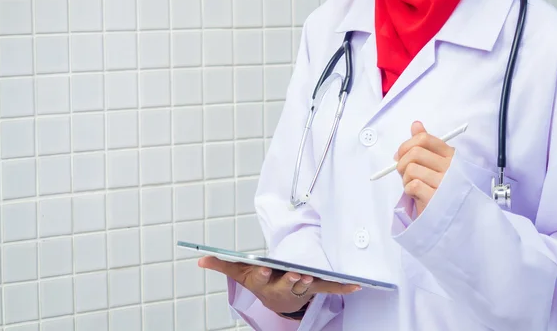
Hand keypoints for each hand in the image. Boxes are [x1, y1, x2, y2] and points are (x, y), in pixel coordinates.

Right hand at [198, 257, 359, 315]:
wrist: (275, 297)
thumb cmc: (258, 280)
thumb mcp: (239, 271)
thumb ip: (221, 263)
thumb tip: (201, 259)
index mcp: (264, 282)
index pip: (262, 277)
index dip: (263, 272)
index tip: (263, 267)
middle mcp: (281, 287)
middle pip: (286, 284)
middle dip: (291, 280)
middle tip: (297, 275)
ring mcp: (299, 289)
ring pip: (306, 287)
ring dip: (312, 283)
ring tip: (315, 278)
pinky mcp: (314, 287)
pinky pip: (329, 288)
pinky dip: (342, 287)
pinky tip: (356, 285)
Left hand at [395, 121, 454, 216]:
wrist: (451, 218)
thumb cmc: (440, 188)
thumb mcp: (436, 164)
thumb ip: (426, 144)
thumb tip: (416, 124)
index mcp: (451, 156)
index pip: (425, 139)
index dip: (406, 144)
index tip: (400, 154)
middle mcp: (451, 168)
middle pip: (415, 152)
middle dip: (402, 162)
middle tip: (402, 172)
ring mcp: (445, 183)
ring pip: (411, 169)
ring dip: (405, 178)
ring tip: (412, 185)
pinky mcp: (436, 199)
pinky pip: (412, 185)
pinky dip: (408, 189)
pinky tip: (415, 194)